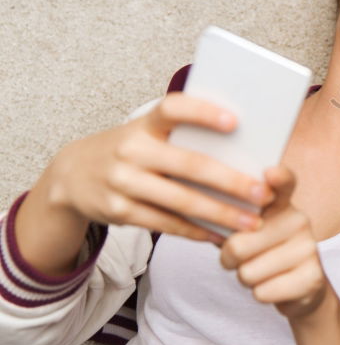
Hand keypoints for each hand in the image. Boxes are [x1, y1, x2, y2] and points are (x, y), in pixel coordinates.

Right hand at [48, 92, 267, 241]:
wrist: (71, 176)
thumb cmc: (131, 149)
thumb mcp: (146, 132)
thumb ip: (183, 135)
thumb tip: (242, 144)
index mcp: (144, 124)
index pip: (173, 109)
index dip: (202, 113)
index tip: (235, 121)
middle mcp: (131, 150)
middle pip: (190, 165)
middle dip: (232, 181)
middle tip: (264, 193)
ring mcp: (123, 183)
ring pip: (181, 201)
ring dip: (222, 214)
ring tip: (253, 223)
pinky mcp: (119, 212)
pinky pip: (167, 224)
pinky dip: (197, 231)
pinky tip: (222, 236)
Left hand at [219, 166, 327, 318]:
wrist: (300, 288)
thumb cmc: (262, 253)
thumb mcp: (246, 232)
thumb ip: (231, 221)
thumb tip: (208, 218)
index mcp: (281, 204)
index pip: (284, 184)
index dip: (277, 178)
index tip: (269, 173)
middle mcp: (300, 220)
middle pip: (239, 245)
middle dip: (230, 260)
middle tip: (245, 258)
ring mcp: (309, 249)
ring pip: (248, 273)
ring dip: (246, 279)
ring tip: (263, 271)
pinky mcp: (313, 278)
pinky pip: (263, 292)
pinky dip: (261, 294)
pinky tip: (276, 286)